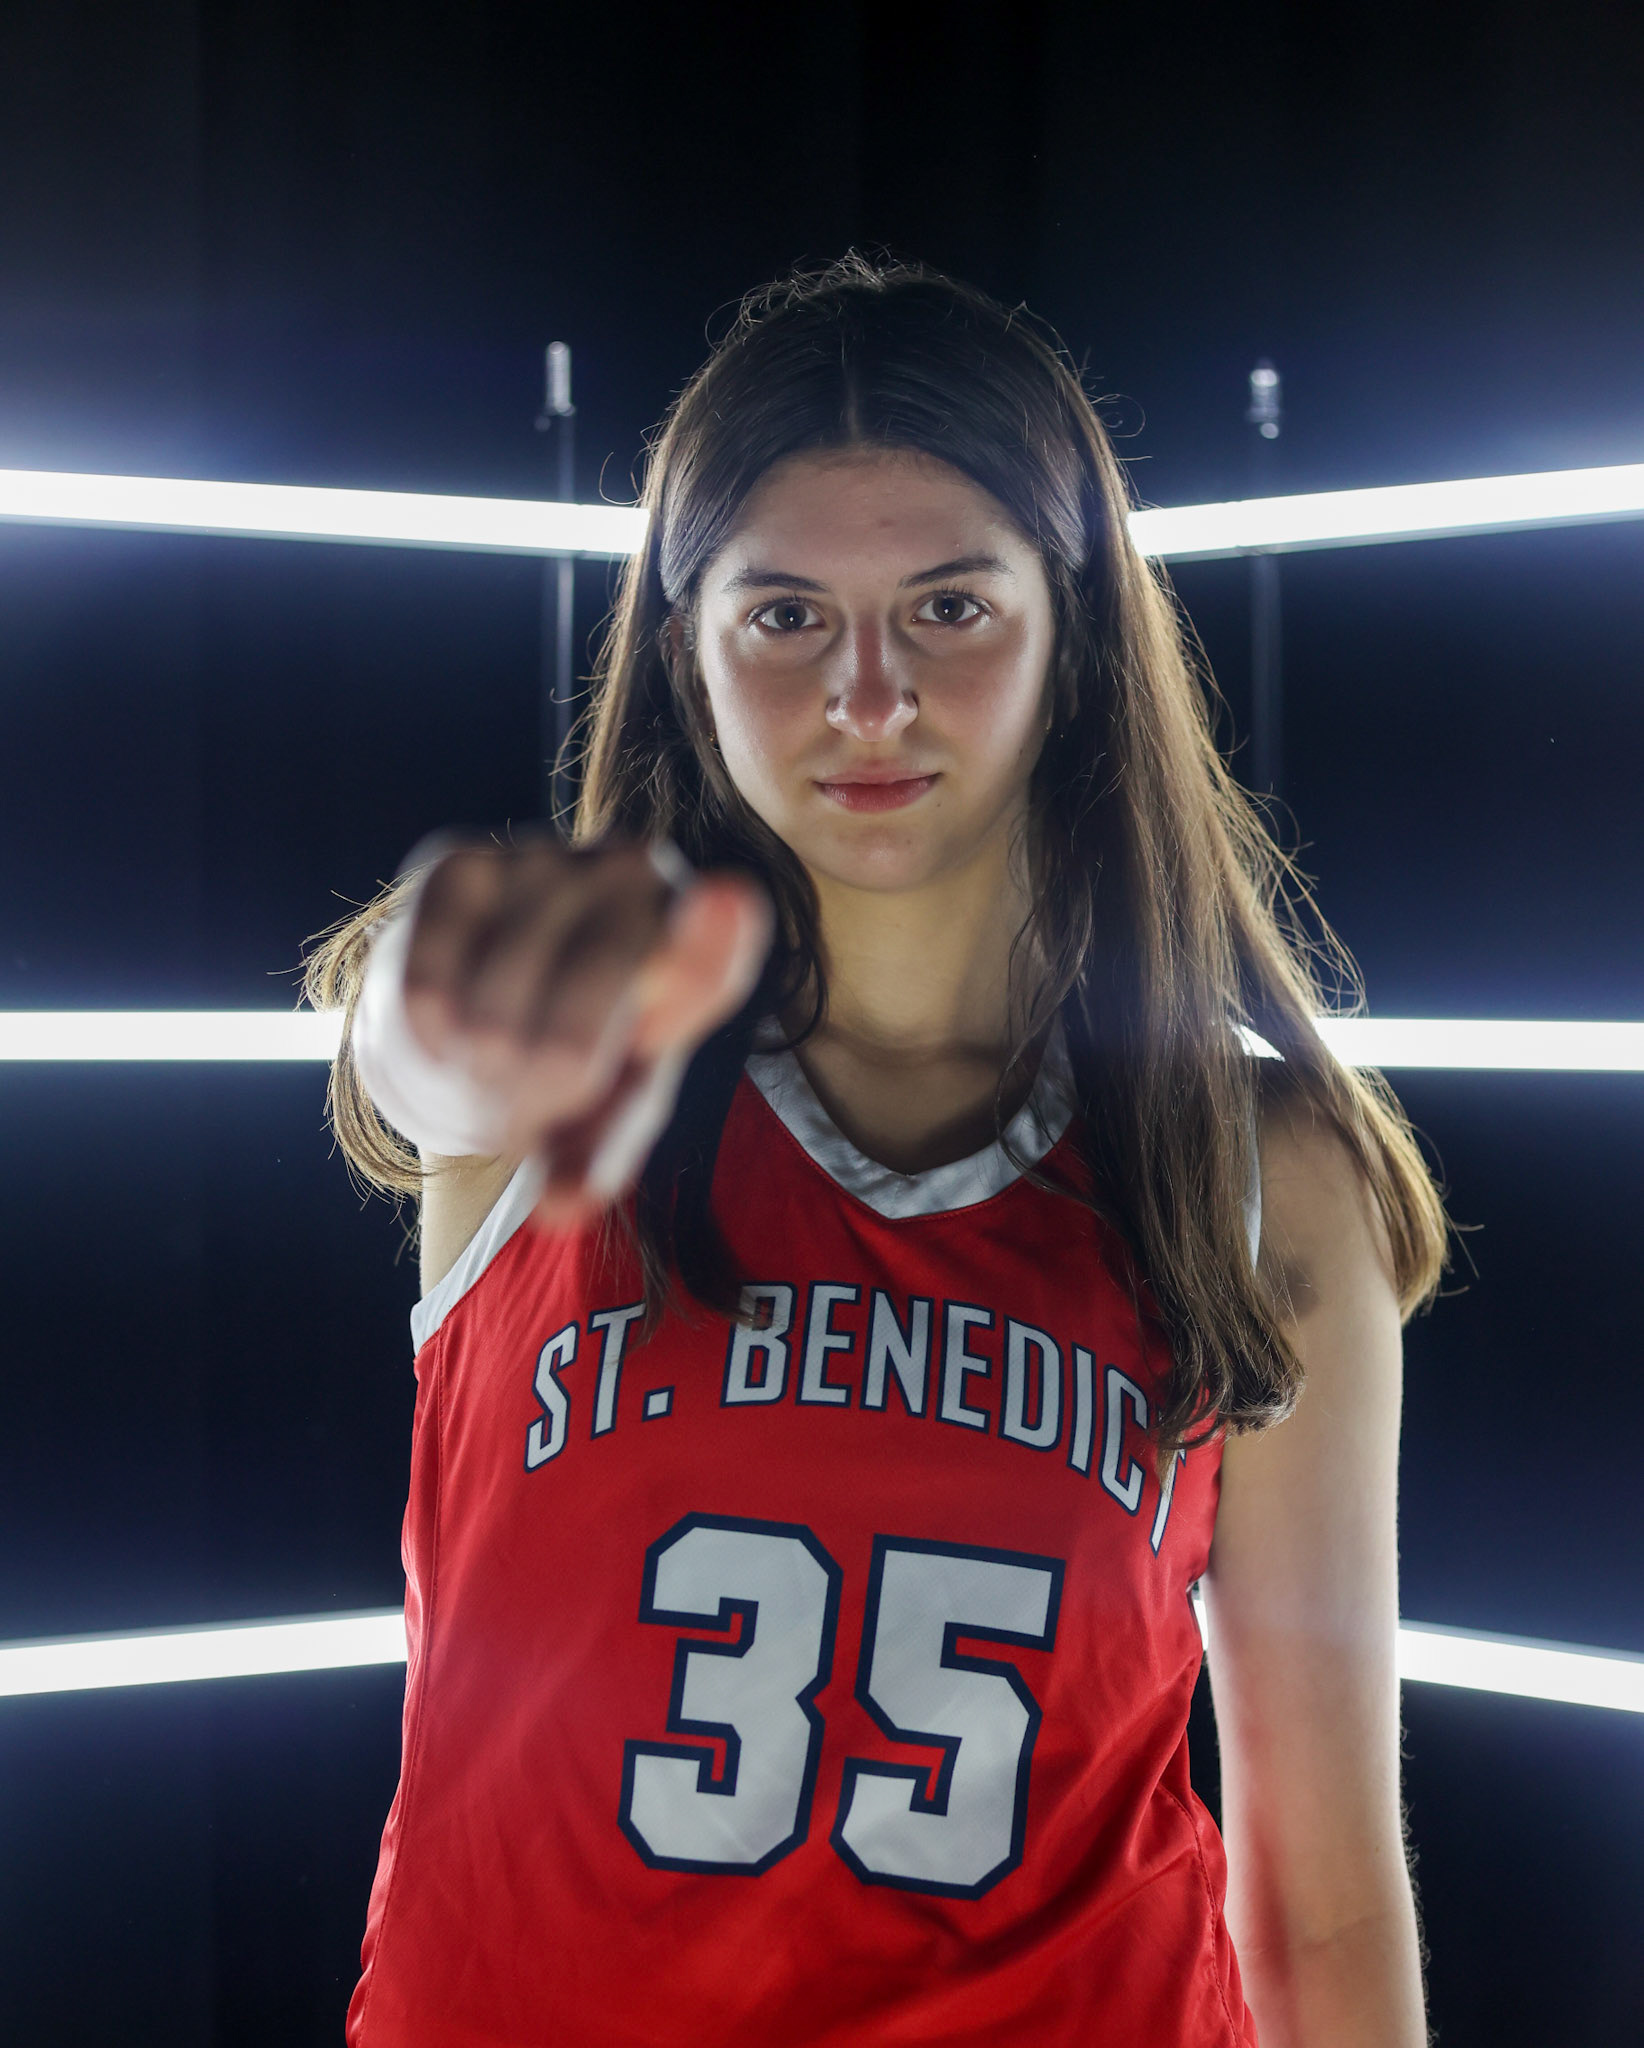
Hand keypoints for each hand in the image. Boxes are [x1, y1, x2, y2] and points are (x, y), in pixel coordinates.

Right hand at [399, 835, 772, 1228]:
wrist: (482, 999)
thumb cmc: (571, 1057)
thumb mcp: (605, 1110)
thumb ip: (596, 1157)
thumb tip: (560, 1207)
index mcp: (700, 939)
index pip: (709, 950)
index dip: (712, 937)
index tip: (724, 908)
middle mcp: (634, 877)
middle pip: (581, 1016)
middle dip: (546, 1091)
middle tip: (533, 1103)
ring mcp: (549, 860)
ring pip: (494, 1016)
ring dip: (485, 1070)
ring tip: (496, 1061)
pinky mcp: (461, 864)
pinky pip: (433, 987)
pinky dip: (435, 1038)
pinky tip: (450, 1033)